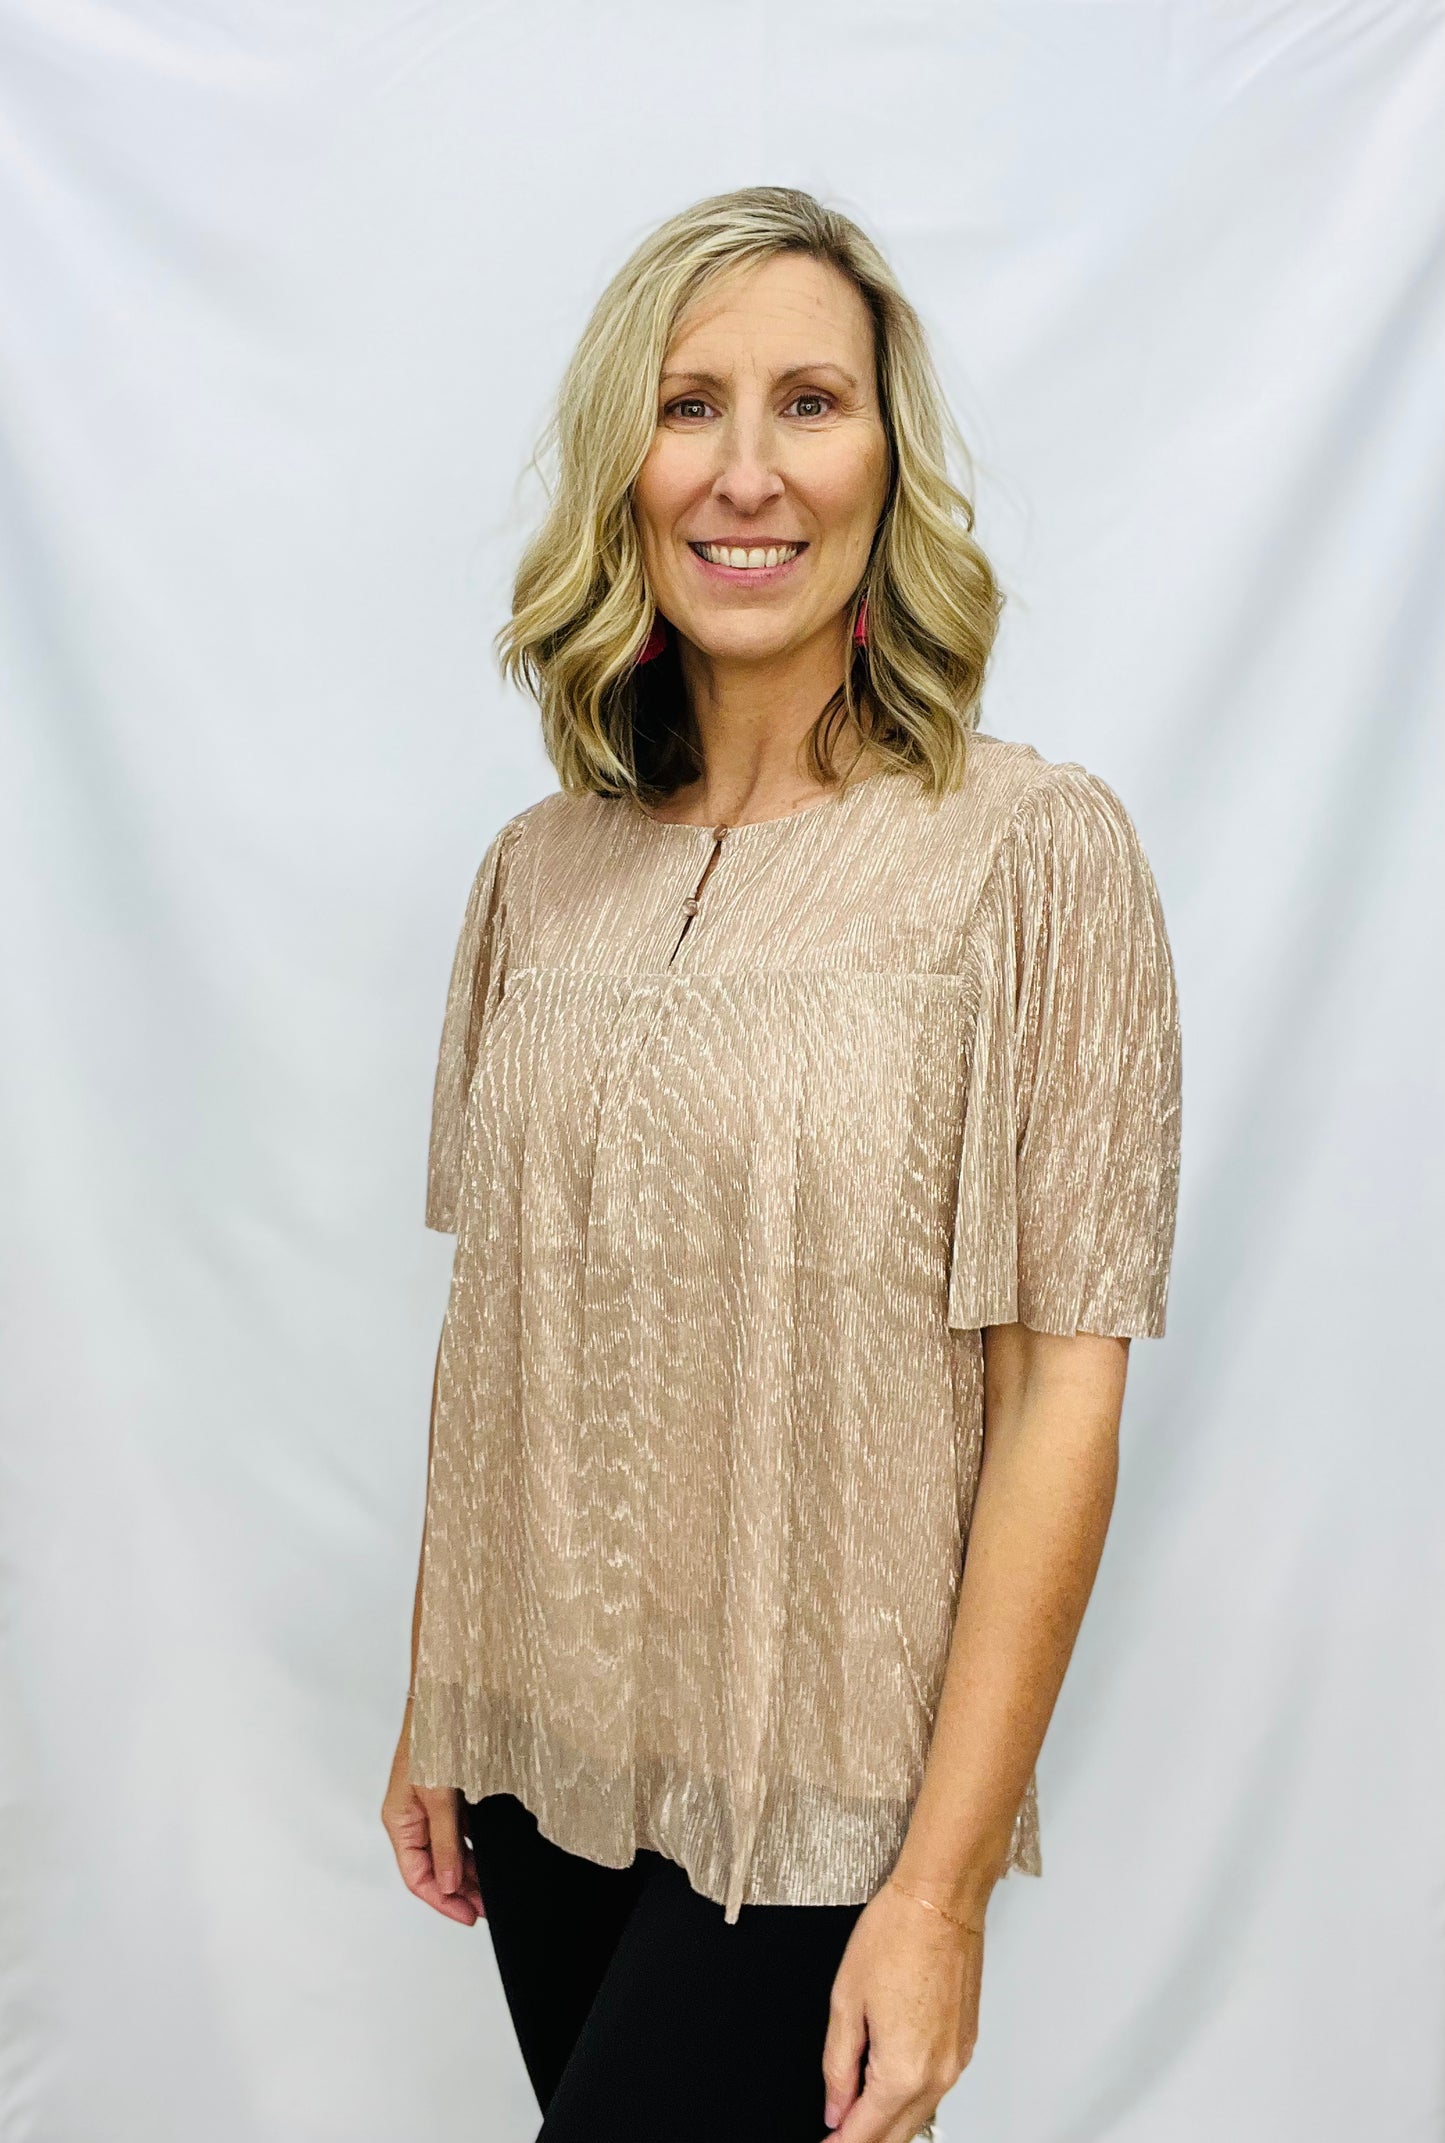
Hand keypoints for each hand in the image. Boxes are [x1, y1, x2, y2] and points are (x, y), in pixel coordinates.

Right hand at [380, 1703, 485, 1925]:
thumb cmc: (435, 1733)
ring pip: (448, 1851)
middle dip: (460, 1890)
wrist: (447, 1691)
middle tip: (490, 1907)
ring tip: (494, 1887)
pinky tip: (494, 1854)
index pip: (417, 1877)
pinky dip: (475, 1845)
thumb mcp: (440, 1794)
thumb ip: (446, 1842)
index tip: (471, 1916)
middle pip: (433, 1868)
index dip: (443, 1901)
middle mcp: (411, 1816)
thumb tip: (450, 1885)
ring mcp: (429, 1805)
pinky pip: (458, 1830)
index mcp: (399, 1821)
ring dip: (470, 1870)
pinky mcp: (446, 1792)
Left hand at [820, 1880, 983, 2141]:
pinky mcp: (966, 2045)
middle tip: (836, 2135)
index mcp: (903, 2070)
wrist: (940, 1901)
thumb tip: (835, 2108)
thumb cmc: (895, 1935)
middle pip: (898, 2135)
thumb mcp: (846, 2001)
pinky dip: (910, 2098)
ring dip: (888, 2122)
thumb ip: (837, 2065)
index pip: (867, 2133)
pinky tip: (887, 2085)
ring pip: (919, 2115)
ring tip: (854, 2111)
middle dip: (865, 2140)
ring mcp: (956, 2062)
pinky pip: (935, 2089)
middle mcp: (937, 2075)